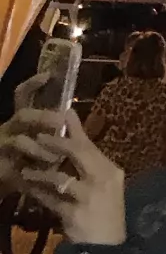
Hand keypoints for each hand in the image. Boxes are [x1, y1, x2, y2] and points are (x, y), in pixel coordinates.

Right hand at [0, 76, 51, 191]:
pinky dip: (28, 173)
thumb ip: (54, 126)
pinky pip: (13, 168)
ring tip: (54, 158)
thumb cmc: (29, 156)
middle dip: (41, 116)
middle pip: (23, 115)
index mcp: (21, 119)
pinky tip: (39, 178)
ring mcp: (3, 146)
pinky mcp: (1, 167)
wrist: (8, 178)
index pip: (23, 95)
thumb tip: (70, 112)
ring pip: (18, 141)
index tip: (48, 75)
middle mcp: (9, 128)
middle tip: (59, 120)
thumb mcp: (43, 139)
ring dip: (37, 148)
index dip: (33, 84)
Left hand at [15, 110, 125, 244]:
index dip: (76, 129)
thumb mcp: (102, 188)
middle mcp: (103, 179)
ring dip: (40, 172)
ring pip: (60, 177)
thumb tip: (72, 146)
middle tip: (38, 136)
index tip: (64, 112)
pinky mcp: (74, 214)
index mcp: (110, 170)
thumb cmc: (105, 215)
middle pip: (79, 154)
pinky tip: (26, 189)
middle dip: (56, 143)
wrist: (106, 248)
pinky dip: (37, 194)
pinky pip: (50, 200)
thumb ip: (89, 169)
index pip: (91, 145)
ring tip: (25, 169)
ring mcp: (89, 196)